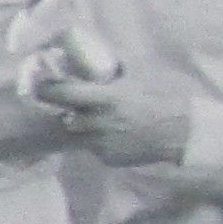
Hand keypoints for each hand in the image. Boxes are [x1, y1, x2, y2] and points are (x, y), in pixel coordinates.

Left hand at [34, 69, 189, 166]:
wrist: (182, 132)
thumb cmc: (161, 101)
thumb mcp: (134, 82)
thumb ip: (108, 78)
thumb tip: (86, 63)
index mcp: (104, 99)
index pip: (60, 94)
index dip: (47, 89)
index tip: (40, 85)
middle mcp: (97, 123)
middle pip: (64, 118)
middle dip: (65, 112)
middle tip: (72, 106)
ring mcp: (100, 145)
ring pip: (77, 135)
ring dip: (82, 128)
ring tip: (101, 121)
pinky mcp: (107, 159)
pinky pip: (93, 149)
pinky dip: (98, 141)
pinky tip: (116, 135)